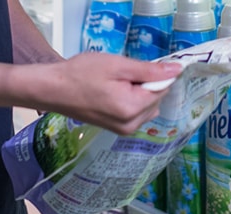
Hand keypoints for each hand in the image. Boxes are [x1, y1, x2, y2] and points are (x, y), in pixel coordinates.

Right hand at [28, 53, 181, 134]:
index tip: (134, 68)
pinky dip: (131, 101)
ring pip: (147, 107)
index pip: (162, 89)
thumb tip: (177, 70)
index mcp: (133, 109)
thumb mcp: (118, 66)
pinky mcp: (117, 129)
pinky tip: (111, 93)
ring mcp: (124, 130)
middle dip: (145, 85)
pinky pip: (136, 113)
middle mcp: (131, 125)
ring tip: (114, 85)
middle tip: (120, 76)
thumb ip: (150, 71)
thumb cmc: (81, 73)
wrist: (53, 90)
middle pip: (156, 100)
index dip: (153, 75)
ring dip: (138, 93)